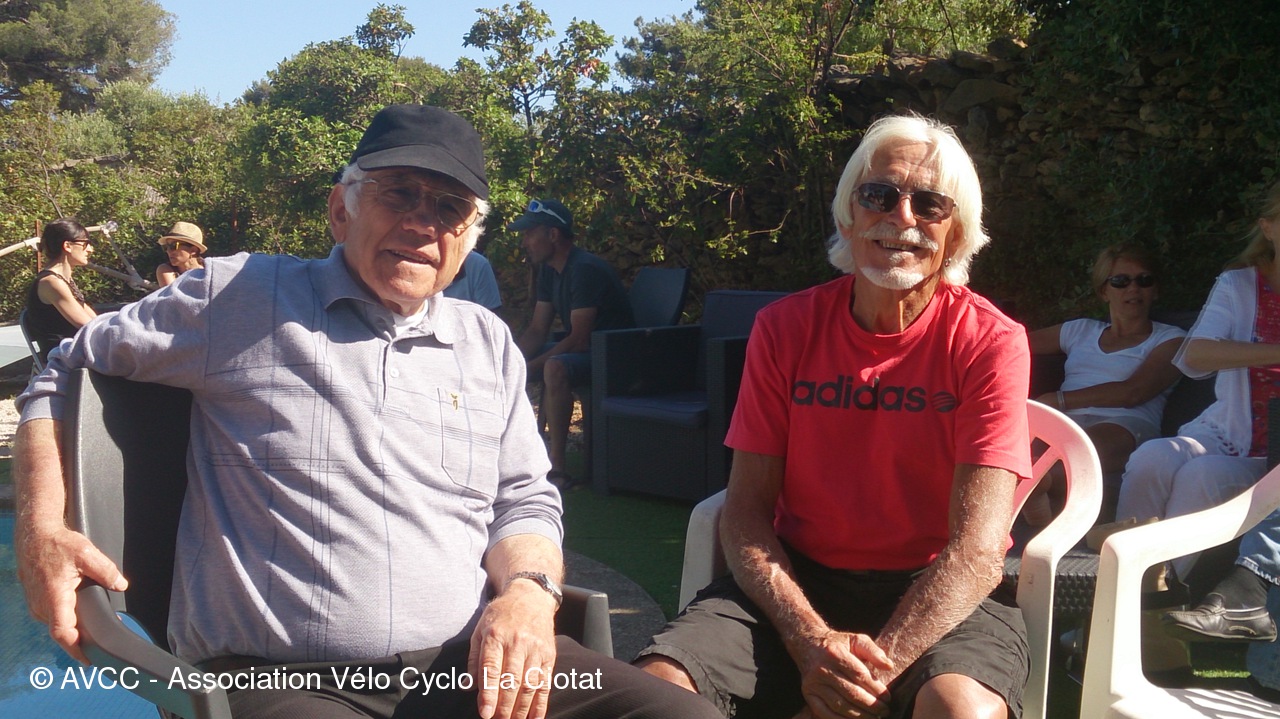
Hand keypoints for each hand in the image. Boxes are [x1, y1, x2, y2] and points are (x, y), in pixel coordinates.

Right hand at [16, 522, 126, 662]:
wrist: (34, 535)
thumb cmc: (58, 543)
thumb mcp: (87, 553)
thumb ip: (106, 571)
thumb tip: (121, 585)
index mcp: (54, 597)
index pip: (63, 633)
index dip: (75, 650)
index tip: (88, 660)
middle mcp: (42, 605)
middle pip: (62, 632)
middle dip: (81, 640)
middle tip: (102, 645)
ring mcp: (37, 604)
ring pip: (57, 624)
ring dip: (73, 629)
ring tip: (95, 631)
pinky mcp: (36, 600)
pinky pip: (52, 616)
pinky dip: (66, 619)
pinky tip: (81, 616)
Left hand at [468, 579, 558, 718]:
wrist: (530, 597)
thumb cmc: (501, 616)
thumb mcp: (480, 630)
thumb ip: (474, 659)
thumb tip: (468, 686)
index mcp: (495, 636)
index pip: (491, 669)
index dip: (488, 693)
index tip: (485, 713)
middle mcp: (517, 642)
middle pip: (512, 680)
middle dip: (505, 706)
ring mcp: (535, 648)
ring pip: (529, 684)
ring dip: (522, 708)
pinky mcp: (549, 654)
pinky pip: (545, 682)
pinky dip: (541, 703)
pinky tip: (535, 717)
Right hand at [794, 629, 893, 718]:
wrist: (808, 645)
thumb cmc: (839, 645)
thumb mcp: (856, 640)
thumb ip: (873, 651)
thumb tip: (889, 666)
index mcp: (835, 653)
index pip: (860, 675)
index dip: (876, 689)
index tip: (888, 698)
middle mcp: (822, 669)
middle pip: (851, 693)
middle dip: (872, 705)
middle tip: (884, 711)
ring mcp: (813, 684)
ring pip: (840, 706)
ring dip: (860, 715)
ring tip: (874, 717)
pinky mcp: (808, 695)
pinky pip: (825, 714)